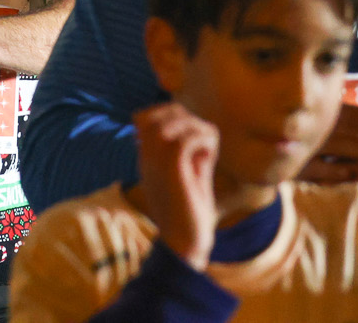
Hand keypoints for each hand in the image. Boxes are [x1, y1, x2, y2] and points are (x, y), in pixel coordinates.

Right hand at [134, 102, 220, 269]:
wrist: (183, 244)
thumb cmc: (189, 212)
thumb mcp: (187, 176)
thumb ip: (190, 153)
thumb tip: (203, 130)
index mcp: (147, 157)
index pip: (149, 116)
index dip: (174, 116)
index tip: (194, 136)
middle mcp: (147, 156)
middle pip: (161, 113)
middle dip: (187, 118)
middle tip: (203, 141)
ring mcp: (157, 161)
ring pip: (172, 121)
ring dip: (196, 128)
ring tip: (207, 149)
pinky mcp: (172, 170)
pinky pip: (186, 138)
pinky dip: (203, 141)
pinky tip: (210, 158)